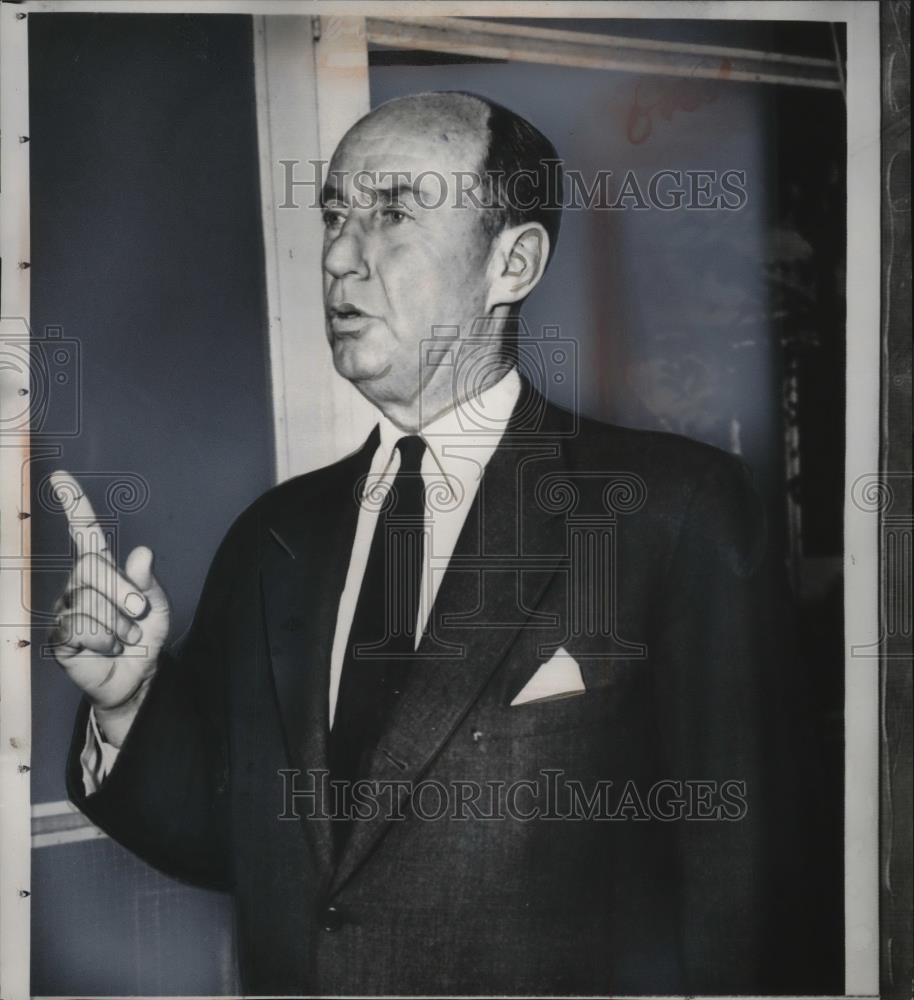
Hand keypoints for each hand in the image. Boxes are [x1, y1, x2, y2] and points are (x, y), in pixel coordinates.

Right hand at [49, 471, 170, 745]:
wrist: (137, 676)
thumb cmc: (145, 635)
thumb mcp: (157, 606)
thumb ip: (148, 581)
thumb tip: (142, 551)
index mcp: (103, 569)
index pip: (86, 532)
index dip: (74, 504)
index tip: (61, 477)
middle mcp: (79, 583)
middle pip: (93, 568)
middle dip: (124, 592)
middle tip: (139, 614)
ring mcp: (65, 608)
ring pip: (90, 602)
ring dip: (120, 624)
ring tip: (125, 637)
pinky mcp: (59, 635)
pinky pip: (81, 628)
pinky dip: (106, 640)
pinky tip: (109, 648)